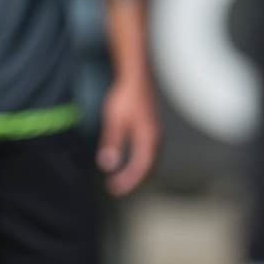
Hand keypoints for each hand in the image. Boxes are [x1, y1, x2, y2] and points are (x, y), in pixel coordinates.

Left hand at [97, 78, 160, 195]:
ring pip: (149, 160)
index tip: (113, 188)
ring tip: (121, 179)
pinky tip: (128, 160)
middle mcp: (155, 138)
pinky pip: (147, 152)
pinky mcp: (151, 128)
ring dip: (135, 171)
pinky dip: (138, 161)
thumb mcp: (114, 121)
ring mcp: (155, 133)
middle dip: (131, 180)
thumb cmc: (125, 97)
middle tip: (115, 187)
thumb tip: (108, 165)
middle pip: (147, 168)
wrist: (135, 76)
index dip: (127, 181)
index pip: (139, 168)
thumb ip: (112, 143)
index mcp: (148, 138)